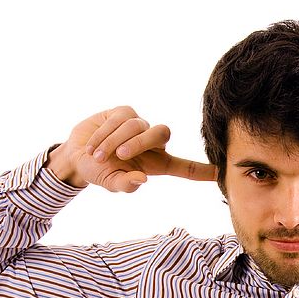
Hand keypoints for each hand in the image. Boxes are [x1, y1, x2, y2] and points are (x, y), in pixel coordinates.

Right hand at [56, 105, 216, 192]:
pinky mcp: (124, 112)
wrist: (76, 155)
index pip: (186, 167)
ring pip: (138, 125)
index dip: (204, 170)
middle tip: (120, 156)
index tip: (223, 171)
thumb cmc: (99, 172)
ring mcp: (140, 126)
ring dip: (115, 140)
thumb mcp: (111, 183)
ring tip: (99, 154)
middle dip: (140, 143)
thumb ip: (125, 185)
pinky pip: (121, 117)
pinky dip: (106, 132)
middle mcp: (153, 144)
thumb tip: (142, 180)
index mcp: (157, 164)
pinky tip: (94, 144)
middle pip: (162, 134)